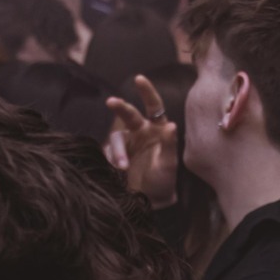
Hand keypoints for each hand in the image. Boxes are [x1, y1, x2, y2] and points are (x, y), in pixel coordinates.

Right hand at [105, 75, 178, 208]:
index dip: (147, 91)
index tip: (139, 79)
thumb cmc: (164, 180)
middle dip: (120, 107)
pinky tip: (116, 171)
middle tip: (112, 102)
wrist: (151, 201)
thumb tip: (171, 125)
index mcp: (155, 129)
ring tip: (122, 167)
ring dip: (118, 151)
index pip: (153, 106)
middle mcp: (139, 132)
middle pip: (129, 114)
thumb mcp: (169, 164)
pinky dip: (111, 160)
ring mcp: (126, 144)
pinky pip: (108, 154)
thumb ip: (169, 145)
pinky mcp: (114, 157)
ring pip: (116, 138)